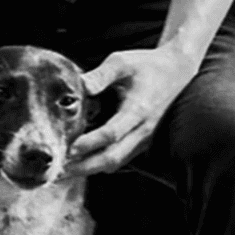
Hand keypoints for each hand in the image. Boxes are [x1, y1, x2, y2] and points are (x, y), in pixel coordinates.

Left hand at [70, 42, 195, 175]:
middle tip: (57, 172)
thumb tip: (79, 86)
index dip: (90, 143)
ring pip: (116, 162)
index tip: (68, 149)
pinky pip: (120, 159)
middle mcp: (142, 129)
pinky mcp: (142, 141)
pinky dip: (100, 164)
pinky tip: (80, 162)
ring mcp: (143, 138)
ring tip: (63, 171)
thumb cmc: (146, 65)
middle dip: (84, 167)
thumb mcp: (122, 62)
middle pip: (112, 157)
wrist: (176, 71)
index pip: (112, 133)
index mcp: (138, 110)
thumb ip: (101, 74)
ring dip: (90, 169)